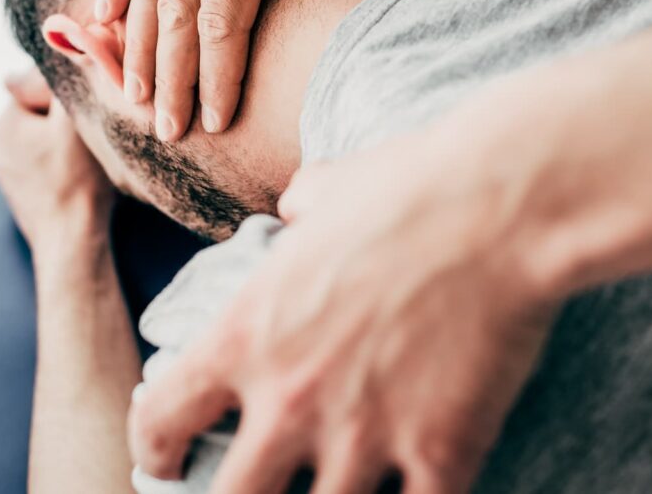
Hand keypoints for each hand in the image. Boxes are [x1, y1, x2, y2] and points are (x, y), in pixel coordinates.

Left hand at [0, 68, 114, 265]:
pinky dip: (62, 168)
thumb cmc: (76, 182)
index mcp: (5, 124)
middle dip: (65, 122)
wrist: (70, 242)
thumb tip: (62, 47)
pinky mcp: (22, 196)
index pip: (39, 89)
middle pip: (42, 116)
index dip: (68, 97)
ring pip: (44, 143)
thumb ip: (66, 82)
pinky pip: (44, 167)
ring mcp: (7, 175)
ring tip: (89, 160)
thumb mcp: (74, 121)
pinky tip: (80, 179)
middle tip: (92, 135)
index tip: (88, 111)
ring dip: (65, 145)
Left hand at [127, 129, 559, 492]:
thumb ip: (297, 207)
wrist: (498, 207)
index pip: (159, 420)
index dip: (153, 450)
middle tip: (251, 487)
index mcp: (246, 335)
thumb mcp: (328, 188)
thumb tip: (297, 206)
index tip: (167, 461)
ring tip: (340, 490)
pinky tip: (416, 492)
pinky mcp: (439, 452)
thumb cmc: (409, 187)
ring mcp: (362, 435)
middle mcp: (289, 398)